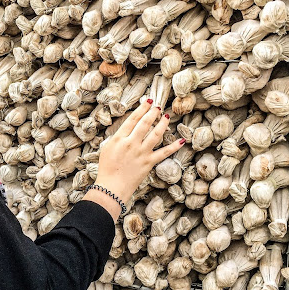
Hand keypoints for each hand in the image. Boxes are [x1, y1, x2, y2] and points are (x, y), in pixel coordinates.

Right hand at [83, 99, 184, 220]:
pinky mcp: (149, 163)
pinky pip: (164, 152)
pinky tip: (182, 140)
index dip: (141, 109)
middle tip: (158, 106)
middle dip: (153, 112)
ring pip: (156, 134)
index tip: (147, 102)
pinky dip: (174, 146)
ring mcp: (141, 153)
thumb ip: (117, 137)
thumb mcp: (107, 148)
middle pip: (145, 123)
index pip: (132, 119)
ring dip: (163, 123)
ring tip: (166, 116)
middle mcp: (131, 143)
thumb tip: (127, 129)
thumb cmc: (106, 168)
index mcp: (119, 138)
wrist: (111, 187)